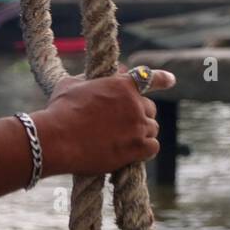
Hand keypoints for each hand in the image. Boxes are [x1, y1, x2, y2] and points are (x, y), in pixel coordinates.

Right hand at [33, 66, 175, 175]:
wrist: (57, 139)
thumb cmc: (60, 110)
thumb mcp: (71, 85)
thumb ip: (87, 79)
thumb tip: (90, 78)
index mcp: (122, 84)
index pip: (149, 78)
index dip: (162, 79)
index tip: (171, 80)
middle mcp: (134, 104)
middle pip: (150, 108)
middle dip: (140, 114)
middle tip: (125, 123)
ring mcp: (137, 126)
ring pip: (152, 129)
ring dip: (142, 133)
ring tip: (124, 139)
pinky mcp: (136, 148)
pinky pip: (153, 147)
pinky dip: (145, 149)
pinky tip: (134, 152)